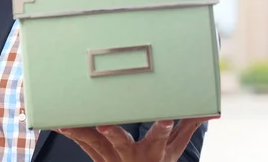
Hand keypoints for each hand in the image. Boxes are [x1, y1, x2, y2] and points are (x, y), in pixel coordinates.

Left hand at [55, 118, 208, 161]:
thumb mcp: (175, 148)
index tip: (166, 117)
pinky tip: (56, 123)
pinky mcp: (98, 157)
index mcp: (154, 152)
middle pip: (122, 145)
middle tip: (104, 127)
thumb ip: (189, 126)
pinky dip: (71, 132)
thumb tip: (211, 110)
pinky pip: (82, 144)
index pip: (161, 138)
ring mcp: (112, 159)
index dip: (162, 128)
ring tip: (66, 124)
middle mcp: (132, 157)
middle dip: (113, 136)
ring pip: (95, 144)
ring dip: (81, 133)